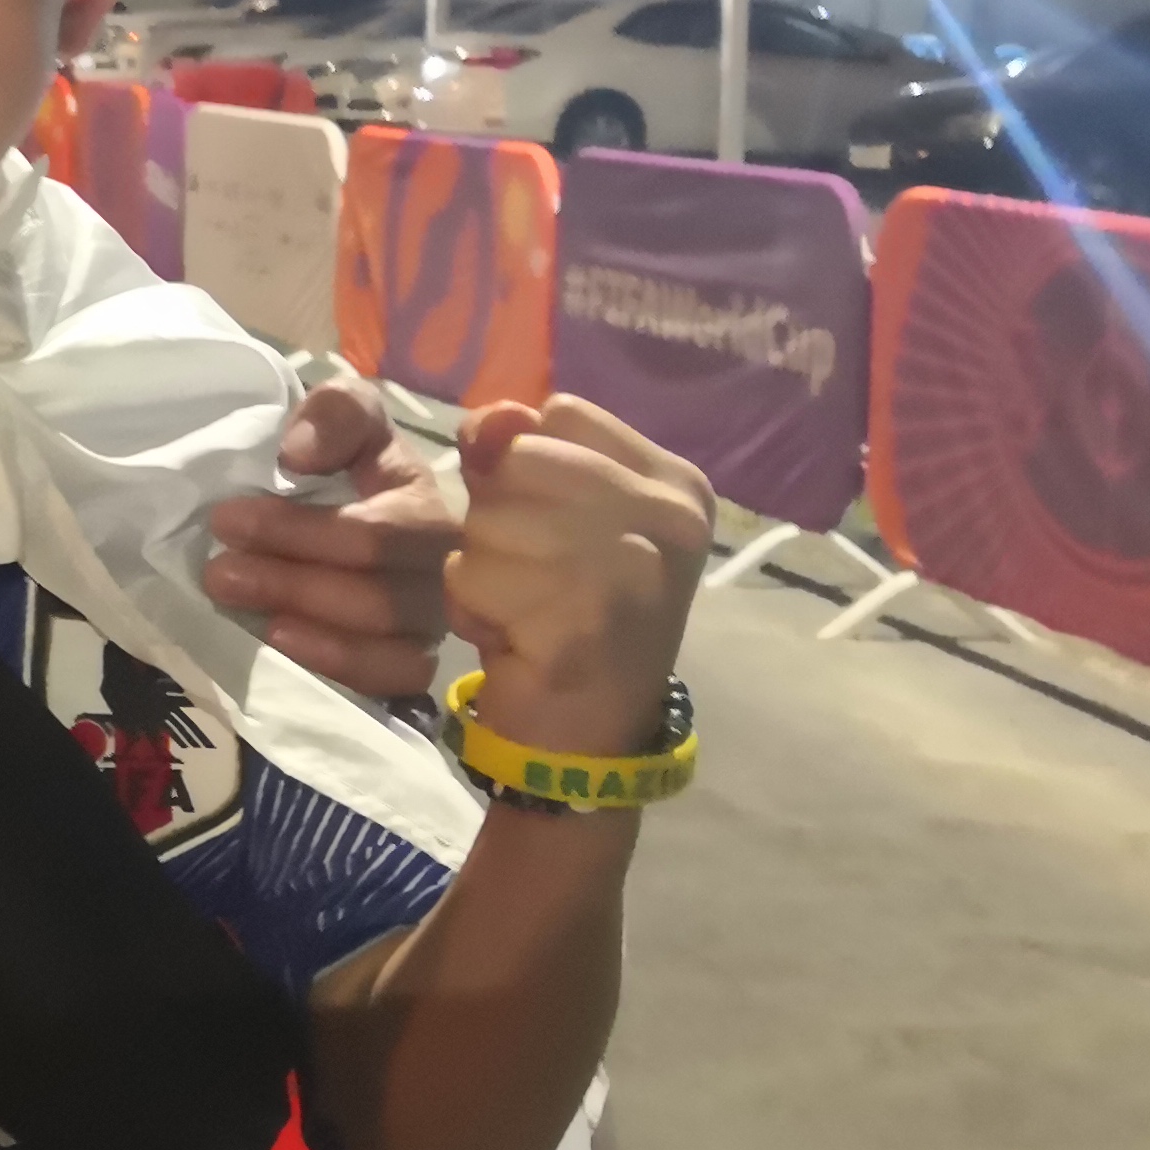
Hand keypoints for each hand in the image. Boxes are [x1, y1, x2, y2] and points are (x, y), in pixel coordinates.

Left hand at [204, 376, 455, 699]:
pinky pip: (393, 682)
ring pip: (392, 648)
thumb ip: (334, 415)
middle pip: (379, 597)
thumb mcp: (346, 415)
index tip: (225, 520)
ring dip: (314, 636)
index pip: (374, 533)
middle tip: (219, 575)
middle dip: (292, 584)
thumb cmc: (347, 459)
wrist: (347, 501)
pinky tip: (288, 649)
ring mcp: (434, 622)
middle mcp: (445, 571)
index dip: (297, 531)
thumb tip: (298, 454)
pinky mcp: (416, 661)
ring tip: (254, 620)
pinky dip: (341, 670)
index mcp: (427, 504)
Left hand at [446, 396, 712, 757]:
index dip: (522, 457)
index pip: (563, 412)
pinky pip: (471, 576)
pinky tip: (513, 638)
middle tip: (531, 575)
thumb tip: (488, 419)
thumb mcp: (554, 513)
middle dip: (497, 517)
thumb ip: (518, 452)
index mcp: (678, 484)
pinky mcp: (581, 623)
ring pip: (487, 518)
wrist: (589, 738)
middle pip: (518, 459)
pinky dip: (471, 608)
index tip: (548, 517)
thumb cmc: (567, 611)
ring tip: (524, 607)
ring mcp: (633, 570)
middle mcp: (670, 519)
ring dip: (480, 566)